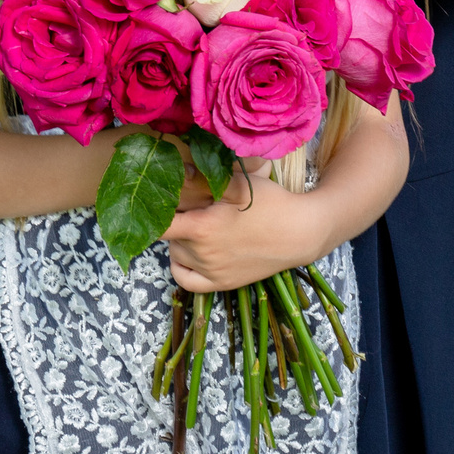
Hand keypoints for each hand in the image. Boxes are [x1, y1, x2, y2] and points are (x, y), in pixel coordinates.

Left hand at [161, 167, 321, 291]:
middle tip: (192, 206)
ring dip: (179, 239)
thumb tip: (179, 170)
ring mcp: (212, 272)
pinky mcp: (222, 283)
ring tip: (197, 224)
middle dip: (175, 220)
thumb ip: (205, 178)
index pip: (159, 225)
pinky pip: (185, 279)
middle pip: (169, 236)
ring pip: (176, 253)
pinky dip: (180, 265)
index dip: (153, 211)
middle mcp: (202, 254)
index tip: (156, 200)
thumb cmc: (271, 203)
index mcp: (202, 228)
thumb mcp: (239, 184)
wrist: (300, 233)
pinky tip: (187, 253)